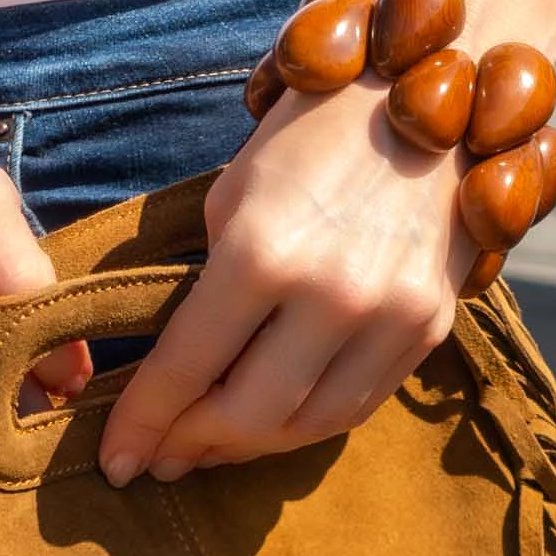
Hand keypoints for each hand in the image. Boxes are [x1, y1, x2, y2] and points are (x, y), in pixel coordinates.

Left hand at [97, 78, 473, 485]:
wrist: (442, 96)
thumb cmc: (313, 134)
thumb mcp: (234, 193)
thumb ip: (205, 287)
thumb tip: (176, 377)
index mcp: (263, 250)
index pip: (187, 366)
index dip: (143, 421)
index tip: (114, 459)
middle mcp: (332, 295)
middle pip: (248, 416)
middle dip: (192, 444)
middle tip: (158, 458)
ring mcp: (390, 318)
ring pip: (307, 426)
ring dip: (248, 448)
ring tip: (207, 450)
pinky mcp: (429, 330)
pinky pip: (356, 406)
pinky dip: (305, 426)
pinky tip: (269, 425)